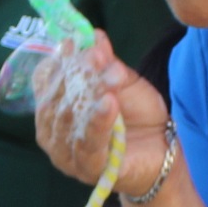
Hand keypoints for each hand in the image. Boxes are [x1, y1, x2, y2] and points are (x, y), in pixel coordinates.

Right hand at [30, 31, 170, 193]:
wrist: (163, 149)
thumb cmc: (137, 115)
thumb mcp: (122, 82)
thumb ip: (107, 62)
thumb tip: (95, 36)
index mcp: (54, 109)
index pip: (44, 83)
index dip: (57, 62)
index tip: (72, 43)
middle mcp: (53, 134)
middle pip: (54, 101)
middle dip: (75, 76)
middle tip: (96, 57)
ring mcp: (67, 155)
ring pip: (68, 122)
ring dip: (89, 97)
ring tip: (109, 79)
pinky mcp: (88, 170)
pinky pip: (88, 145)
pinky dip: (97, 122)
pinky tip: (108, 103)